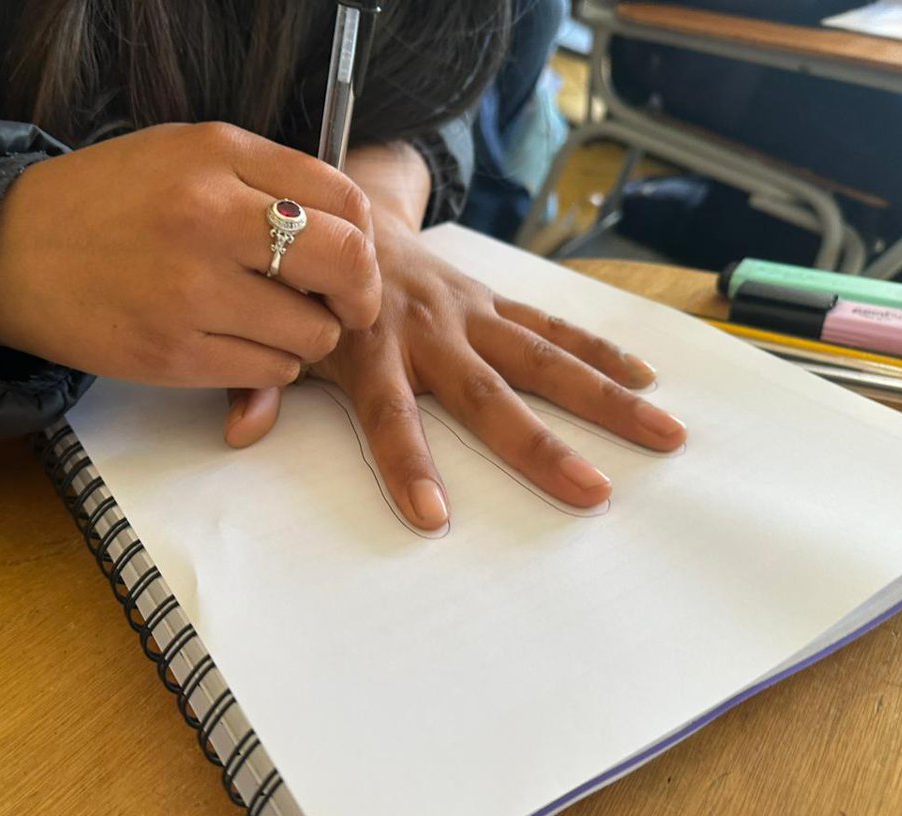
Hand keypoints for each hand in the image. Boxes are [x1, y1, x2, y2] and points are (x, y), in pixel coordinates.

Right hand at [0, 122, 380, 386]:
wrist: (6, 249)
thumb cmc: (106, 202)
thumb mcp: (184, 154)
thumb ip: (264, 177)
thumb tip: (345, 227)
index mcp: (217, 156)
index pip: (344, 201)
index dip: (366, 242)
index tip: (355, 266)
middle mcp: (208, 217)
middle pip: (344, 266)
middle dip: (358, 297)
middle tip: (344, 309)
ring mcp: (191, 290)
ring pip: (312, 334)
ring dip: (307, 338)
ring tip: (269, 323)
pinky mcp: (173, 352)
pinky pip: (270, 372)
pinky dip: (270, 366)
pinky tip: (237, 344)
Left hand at [226, 145, 686, 530]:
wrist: (344, 210)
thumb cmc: (308, 287)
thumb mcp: (278, 333)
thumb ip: (259, 380)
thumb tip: (239, 434)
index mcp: (370, 351)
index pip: (390, 418)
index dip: (409, 466)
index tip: (435, 520)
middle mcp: (428, 334)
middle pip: (490, 399)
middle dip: (541, 449)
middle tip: (592, 492)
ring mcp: (468, 316)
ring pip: (544, 360)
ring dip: (604, 398)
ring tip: (662, 431)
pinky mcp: (491, 302)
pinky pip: (552, 327)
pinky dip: (599, 352)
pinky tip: (645, 379)